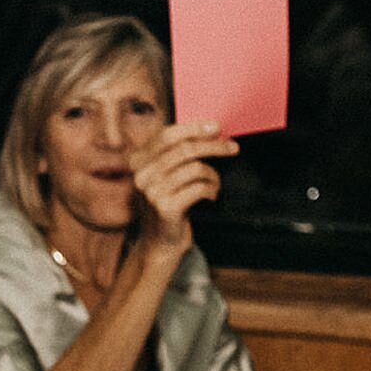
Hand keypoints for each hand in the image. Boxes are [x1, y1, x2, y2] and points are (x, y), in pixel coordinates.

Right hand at [128, 121, 238, 255]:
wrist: (158, 243)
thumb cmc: (167, 205)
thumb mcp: (163, 176)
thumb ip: (175, 154)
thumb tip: (209, 131)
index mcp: (138, 162)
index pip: (167, 135)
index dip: (194, 128)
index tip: (215, 128)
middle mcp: (142, 176)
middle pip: (185, 150)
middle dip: (214, 146)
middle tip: (232, 147)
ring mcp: (152, 192)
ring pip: (195, 168)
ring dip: (213, 175)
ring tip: (214, 183)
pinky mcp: (165, 208)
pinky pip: (199, 188)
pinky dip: (211, 190)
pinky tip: (210, 196)